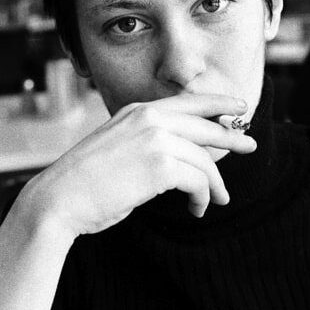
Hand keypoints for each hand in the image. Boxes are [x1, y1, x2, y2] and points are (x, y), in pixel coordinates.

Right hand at [23, 93, 256, 236]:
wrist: (58, 200)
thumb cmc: (86, 183)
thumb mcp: (118, 148)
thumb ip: (148, 143)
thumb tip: (183, 157)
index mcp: (137, 111)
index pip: (188, 101)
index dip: (218, 102)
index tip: (239, 107)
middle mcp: (149, 118)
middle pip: (206, 125)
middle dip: (232, 136)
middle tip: (251, 146)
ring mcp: (155, 139)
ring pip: (204, 160)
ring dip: (214, 185)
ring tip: (216, 201)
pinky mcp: (160, 165)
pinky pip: (198, 181)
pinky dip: (202, 197)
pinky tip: (197, 209)